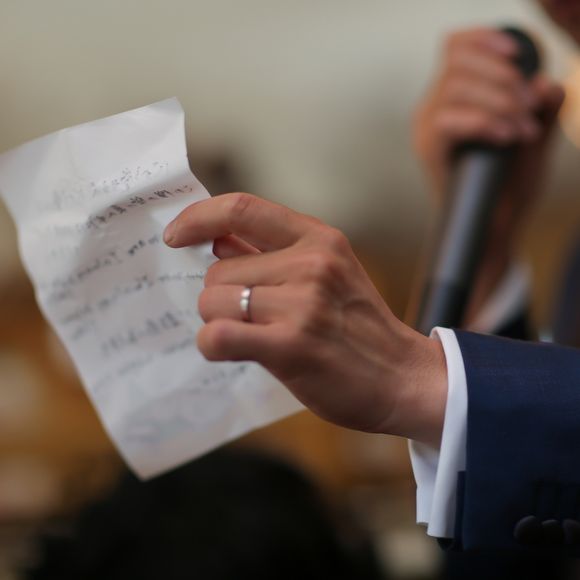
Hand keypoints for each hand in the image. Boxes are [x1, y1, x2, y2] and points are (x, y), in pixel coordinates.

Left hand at [164, 193, 446, 445]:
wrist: (403, 377)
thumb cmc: (359, 327)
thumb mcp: (330, 272)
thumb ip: (273, 251)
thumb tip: (217, 239)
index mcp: (319, 239)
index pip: (241, 208)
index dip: (198, 218)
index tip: (175, 236)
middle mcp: (311, 264)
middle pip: (218, 270)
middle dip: (221, 297)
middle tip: (250, 318)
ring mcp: (302, 304)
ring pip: (213, 302)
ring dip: (219, 322)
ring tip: (254, 336)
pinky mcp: (291, 346)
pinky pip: (217, 335)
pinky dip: (213, 344)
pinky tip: (231, 350)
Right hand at [414, 27, 563, 210]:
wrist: (493, 226)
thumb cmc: (510, 182)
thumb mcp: (534, 137)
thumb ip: (544, 108)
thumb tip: (545, 82)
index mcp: (454, 95)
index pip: (455, 46)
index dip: (482, 39)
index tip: (518, 55)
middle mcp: (434, 106)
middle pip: (458, 63)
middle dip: (504, 78)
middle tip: (531, 108)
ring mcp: (426, 128)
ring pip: (454, 88)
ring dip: (498, 102)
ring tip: (523, 130)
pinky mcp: (427, 151)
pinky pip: (447, 120)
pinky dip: (482, 123)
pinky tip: (505, 138)